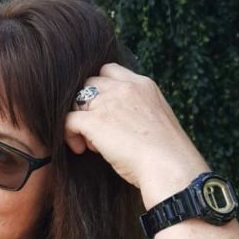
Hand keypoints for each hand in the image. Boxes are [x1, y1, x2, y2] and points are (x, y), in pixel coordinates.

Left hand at [64, 63, 207, 196]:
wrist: (170, 167)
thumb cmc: (168, 155)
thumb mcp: (158, 120)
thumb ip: (139, 112)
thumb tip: (121, 124)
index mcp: (144, 85)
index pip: (109, 71)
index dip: (101, 90)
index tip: (105, 112)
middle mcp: (126, 88)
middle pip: (89, 84)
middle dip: (88, 106)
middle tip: (98, 132)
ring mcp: (109, 103)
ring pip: (76, 101)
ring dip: (80, 121)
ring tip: (92, 144)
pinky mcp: (95, 121)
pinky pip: (68, 120)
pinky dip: (69, 135)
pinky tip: (80, 149)